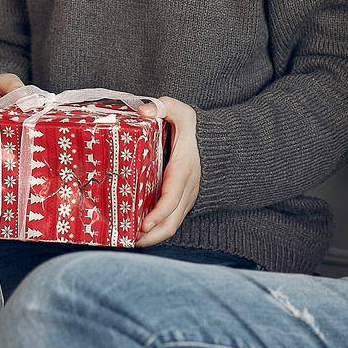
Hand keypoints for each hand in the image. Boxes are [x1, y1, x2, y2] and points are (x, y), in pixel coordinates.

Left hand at [135, 96, 199, 246]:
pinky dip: (156, 230)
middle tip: (129, 240)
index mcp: (183, 170)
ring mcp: (186, 198)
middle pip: (172, 221)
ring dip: (153, 237)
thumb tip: (142, 111)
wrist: (217, 143)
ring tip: (130, 240)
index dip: (159, 214)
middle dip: (152, 236)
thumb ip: (162, 106)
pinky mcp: (182, 201)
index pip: (172, 198)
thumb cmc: (193, 128)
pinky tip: (138, 232)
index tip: (143, 225)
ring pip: (172, 225)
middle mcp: (187, 189)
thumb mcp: (180, 111)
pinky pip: (171, 221)